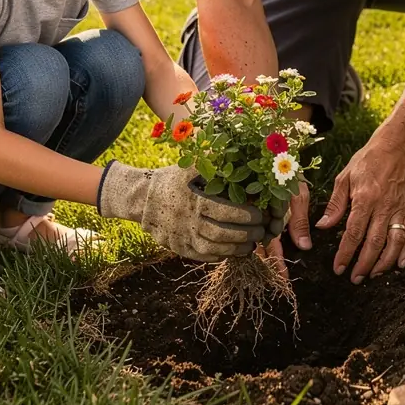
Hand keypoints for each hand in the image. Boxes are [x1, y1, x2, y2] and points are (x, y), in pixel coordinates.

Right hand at [98, 163, 266, 261]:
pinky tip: (234, 251)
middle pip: (223, 233)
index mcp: (195, 201)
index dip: (246, 215)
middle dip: (246, 234)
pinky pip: (203, 257)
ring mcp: (183, 238)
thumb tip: (230, 147)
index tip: (261, 214)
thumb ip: (209, 160)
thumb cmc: (171, 181)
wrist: (143, 201)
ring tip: (252, 244)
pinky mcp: (180, 249)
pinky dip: (221, 256)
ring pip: (215, 249)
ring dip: (237, 249)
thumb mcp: (187, 167)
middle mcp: (189, 222)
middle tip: (262, 230)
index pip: (226, 212)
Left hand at [315, 134, 404, 283]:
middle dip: (364, 264)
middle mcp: (383, 206)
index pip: (354, 233)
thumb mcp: (344, 178)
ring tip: (374, 274)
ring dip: (385, 262)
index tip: (339, 268)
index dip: (346, 253)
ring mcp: (398, 209)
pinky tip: (400, 264)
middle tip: (355, 278)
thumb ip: (335, 204)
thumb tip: (323, 227)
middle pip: (374, 243)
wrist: (393, 148)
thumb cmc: (366, 161)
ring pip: (394, 243)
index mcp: (364, 198)